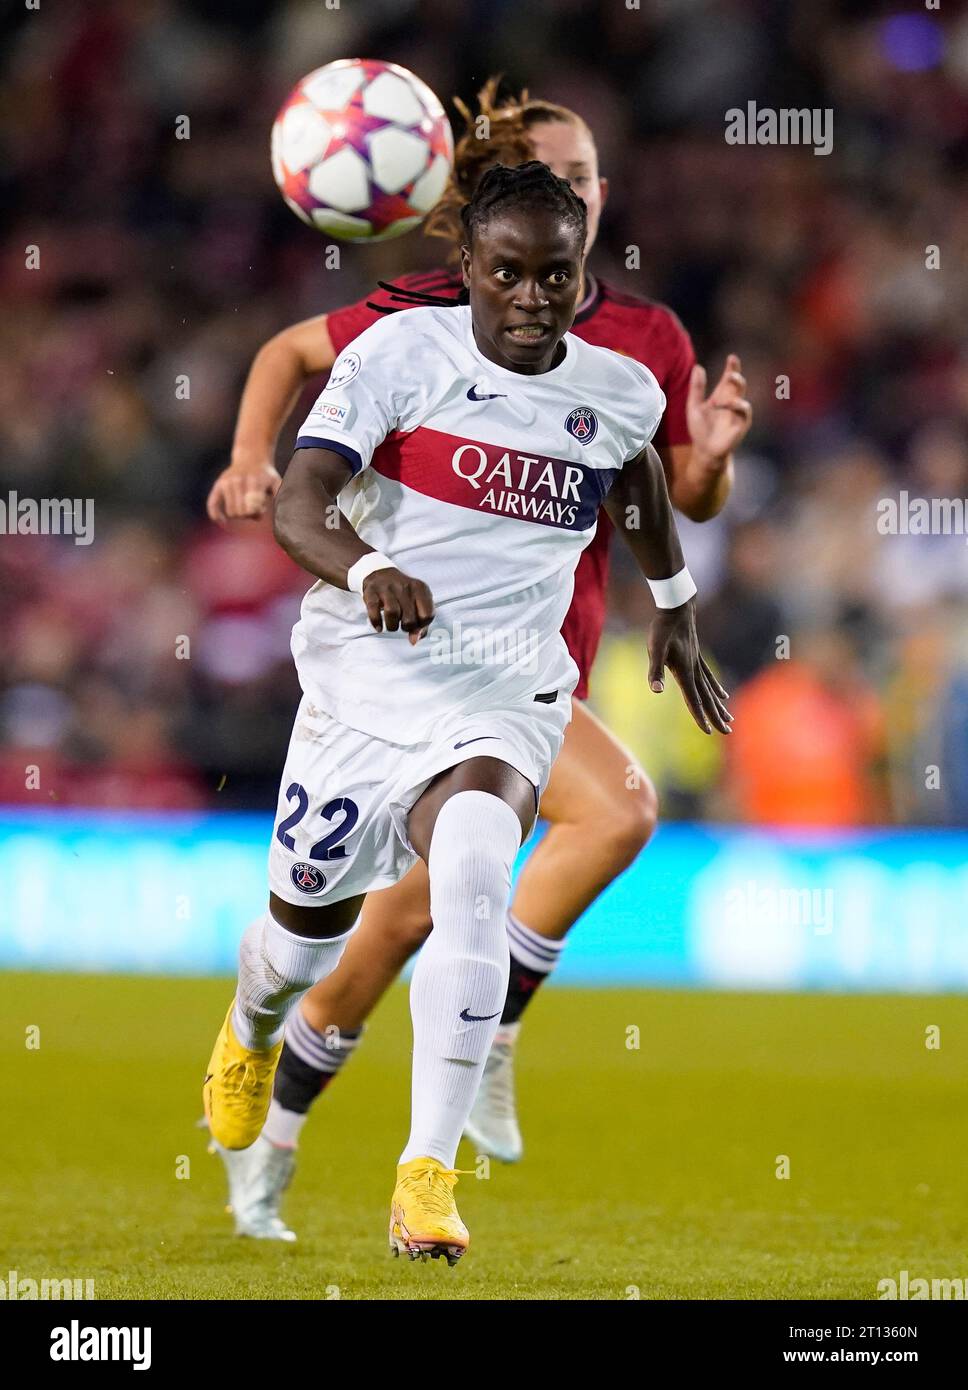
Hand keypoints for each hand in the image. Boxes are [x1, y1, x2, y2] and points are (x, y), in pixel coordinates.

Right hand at [206, 459, 281, 524]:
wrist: (251, 457)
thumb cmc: (265, 475)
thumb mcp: (276, 482)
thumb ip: (280, 495)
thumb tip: (284, 512)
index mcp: (254, 482)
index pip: (252, 509)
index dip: (257, 513)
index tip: (261, 508)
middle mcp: (238, 481)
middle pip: (241, 513)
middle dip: (248, 514)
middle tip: (254, 507)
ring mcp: (227, 483)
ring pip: (231, 512)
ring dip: (239, 515)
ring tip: (245, 506)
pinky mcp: (218, 485)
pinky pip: (212, 504)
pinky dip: (216, 515)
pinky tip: (223, 521)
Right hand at [362, 568, 434, 645]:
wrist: (381, 574)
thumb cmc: (403, 594)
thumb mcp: (417, 603)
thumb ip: (421, 624)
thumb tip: (414, 641)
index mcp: (421, 589)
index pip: (428, 615)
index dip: (421, 625)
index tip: (416, 624)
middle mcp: (405, 587)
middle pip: (410, 618)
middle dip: (406, 627)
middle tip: (402, 624)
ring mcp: (388, 588)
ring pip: (392, 613)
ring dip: (392, 626)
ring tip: (391, 625)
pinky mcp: (372, 592)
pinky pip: (373, 610)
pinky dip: (376, 622)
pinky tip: (379, 626)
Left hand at [648, 600, 731, 734]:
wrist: (677, 607)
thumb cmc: (663, 629)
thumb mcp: (655, 650)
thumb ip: (656, 671)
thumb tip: (656, 691)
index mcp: (685, 672)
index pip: (694, 699)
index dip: (700, 716)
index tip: (709, 732)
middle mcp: (695, 670)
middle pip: (707, 698)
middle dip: (716, 717)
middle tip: (727, 732)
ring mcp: (698, 663)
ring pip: (711, 690)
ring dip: (719, 706)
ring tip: (729, 720)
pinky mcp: (697, 657)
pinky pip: (709, 678)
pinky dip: (716, 688)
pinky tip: (723, 695)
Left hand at [686, 353, 751, 464]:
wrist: (705, 450)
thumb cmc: (700, 429)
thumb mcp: (694, 406)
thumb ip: (696, 388)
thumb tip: (698, 367)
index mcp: (721, 396)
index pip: (729, 378)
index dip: (732, 367)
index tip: (732, 357)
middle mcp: (731, 402)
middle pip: (738, 384)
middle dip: (736, 375)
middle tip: (730, 371)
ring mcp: (738, 413)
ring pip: (742, 396)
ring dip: (734, 392)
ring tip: (720, 397)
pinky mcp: (741, 423)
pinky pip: (744, 411)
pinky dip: (737, 405)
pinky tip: (727, 404)